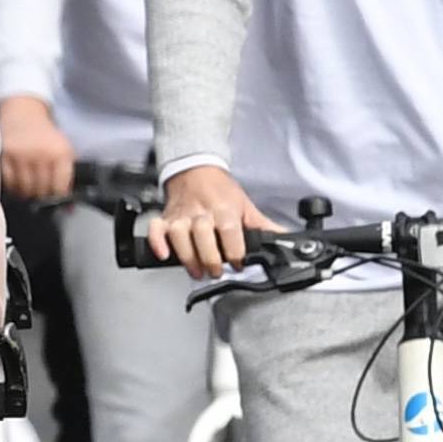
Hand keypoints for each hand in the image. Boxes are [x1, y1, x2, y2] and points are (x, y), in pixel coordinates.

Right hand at [0, 95, 75, 200]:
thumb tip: (68, 210)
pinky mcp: (5, 155)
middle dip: (41, 198)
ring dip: (26, 194)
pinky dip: (13, 187)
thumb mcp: (63, 152)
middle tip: (39, 195)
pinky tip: (17, 183)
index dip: (57, 200)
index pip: (60, 189)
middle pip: (41, 192)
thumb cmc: (45, 137)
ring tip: (28, 189)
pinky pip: (9, 183)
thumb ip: (67, 179)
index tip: (54, 202)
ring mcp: (22, 155)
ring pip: (24, 190)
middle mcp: (42, 154)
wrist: (24, 113)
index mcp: (61, 154)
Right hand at [146, 165, 278, 280]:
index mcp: (224, 209)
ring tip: (197, 271)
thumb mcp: (246, 206)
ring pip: (180, 236)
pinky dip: (158, 243)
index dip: (235, 252)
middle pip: (203, 236)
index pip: (229, 232)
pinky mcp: (165, 219)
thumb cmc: (221, 192)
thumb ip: (264, 226)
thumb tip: (286, 239)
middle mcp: (201, 212)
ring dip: (188, 257)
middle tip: (217, 271)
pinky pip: (156, 230)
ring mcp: (181, 216)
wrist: (196, 170)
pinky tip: (164, 254)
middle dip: (211, 259)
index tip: (239, 263)